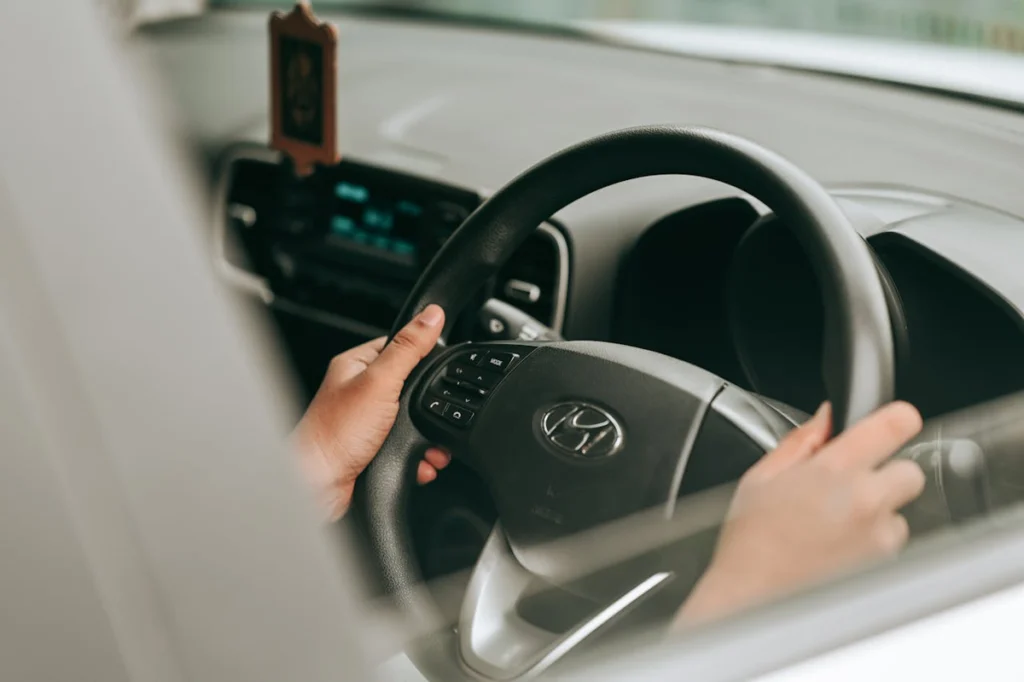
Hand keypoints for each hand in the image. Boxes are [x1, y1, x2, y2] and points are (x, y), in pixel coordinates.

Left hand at [293, 305, 450, 520]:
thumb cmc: (335, 434)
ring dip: (428, 436)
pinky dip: (420, 457)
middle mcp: (360, 392)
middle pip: (411, 386)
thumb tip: (432, 315)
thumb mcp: (380, 382)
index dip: (423, 355)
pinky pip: (409, 447)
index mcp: (356, 366)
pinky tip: (420, 462)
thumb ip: (409, 348)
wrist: (319, 486)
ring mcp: (367, 422)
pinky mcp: (374, 449)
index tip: (440, 367)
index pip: (399, 346)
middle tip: (435, 414)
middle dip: (429, 406)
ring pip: (413, 420)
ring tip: (431, 446)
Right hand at [676, 401, 924, 626]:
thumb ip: (801, 441)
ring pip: (900, 511)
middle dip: (886, 474)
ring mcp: (879, 538)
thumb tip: (826, 417)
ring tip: (835, 526)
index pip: (896, 424)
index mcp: (834, 471)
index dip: (897, 419)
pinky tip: (837, 548)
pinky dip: (872, 543)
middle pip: (910, 470)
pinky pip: (891, 543)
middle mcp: (865, 502)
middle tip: (851, 486)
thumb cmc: (750, 543)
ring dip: (878, 513)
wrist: (752, 599)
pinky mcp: (885, 566)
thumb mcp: (761, 478)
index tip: (894, 422)